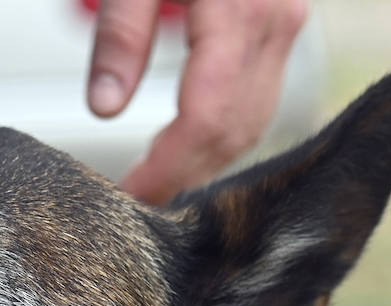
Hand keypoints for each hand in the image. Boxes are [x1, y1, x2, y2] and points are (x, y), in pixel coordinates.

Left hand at [86, 0, 308, 204]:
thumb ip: (120, 34)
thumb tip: (106, 108)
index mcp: (236, 11)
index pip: (204, 118)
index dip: (166, 169)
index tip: (128, 197)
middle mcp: (273, 22)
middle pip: (233, 130)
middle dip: (184, 177)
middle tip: (134, 202)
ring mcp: (285, 24)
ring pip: (253, 121)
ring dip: (204, 162)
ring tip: (154, 184)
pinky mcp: (282, 25)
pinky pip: (259, 98)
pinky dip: (222, 133)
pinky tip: (182, 149)